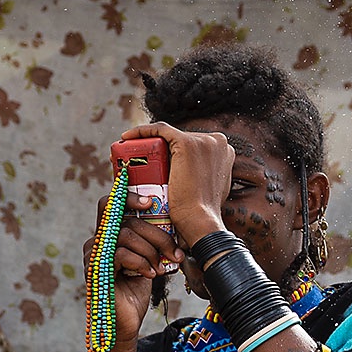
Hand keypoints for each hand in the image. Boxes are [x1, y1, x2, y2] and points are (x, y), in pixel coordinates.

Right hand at [85, 191, 183, 351]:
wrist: (126, 322)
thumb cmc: (136, 290)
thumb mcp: (149, 260)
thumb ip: (153, 242)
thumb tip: (175, 228)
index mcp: (109, 235)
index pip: (111, 204)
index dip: (128, 197)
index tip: (150, 203)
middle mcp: (98, 241)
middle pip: (128, 220)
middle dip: (158, 236)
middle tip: (174, 253)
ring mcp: (94, 255)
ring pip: (126, 235)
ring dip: (151, 252)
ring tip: (159, 268)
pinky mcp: (96, 270)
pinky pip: (120, 254)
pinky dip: (141, 263)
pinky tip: (149, 275)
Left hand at [119, 122, 233, 246]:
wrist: (199, 221)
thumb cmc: (201, 214)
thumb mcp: (209, 191)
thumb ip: (205, 176)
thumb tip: (194, 178)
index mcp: (225, 151)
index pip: (193, 146)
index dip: (171, 152)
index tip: (154, 162)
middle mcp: (218, 141)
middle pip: (180, 140)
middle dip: (158, 147)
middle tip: (137, 160)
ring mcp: (204, 141)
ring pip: (167, 136)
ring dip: (146, 142)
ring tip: (128, 155)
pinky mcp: (187, 142)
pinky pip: (159, 130)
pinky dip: (141, 132)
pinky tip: (126, 139)